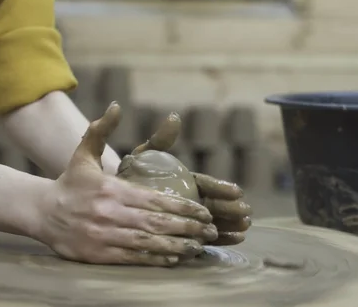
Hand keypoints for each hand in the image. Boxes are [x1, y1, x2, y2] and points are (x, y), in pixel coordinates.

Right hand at [33, 102, 217, 265]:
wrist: (42, 212)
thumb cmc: (69, 182)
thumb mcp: (83, 153)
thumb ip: (100, 130)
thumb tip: (116, 106)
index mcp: (111, 189)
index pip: (155, 200)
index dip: (183, 208)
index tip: (203, 212)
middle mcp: (109, 213)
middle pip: (156, 223)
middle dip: (187, 228)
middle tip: (209, 231)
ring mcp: (103, 235)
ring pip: (147, 243)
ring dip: (177, 246)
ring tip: (197, 247)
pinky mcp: (98, 254)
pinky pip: (132, 258)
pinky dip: (155, 259)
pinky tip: (173, 259)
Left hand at [131, 112, 251, 245]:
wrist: (111, 198)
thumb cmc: (129, 174)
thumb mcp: (143, 155)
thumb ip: (160, 140)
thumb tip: (174, 118)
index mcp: (183, 180)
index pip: (205, 184)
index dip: (221, 188)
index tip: (237, 192)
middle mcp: (187, 199)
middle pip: (213, 204)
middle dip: (230, 209)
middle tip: (245, 213)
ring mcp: (186, 217)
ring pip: (212, 221)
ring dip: (230, 224)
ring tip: (244, 227)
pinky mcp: (182, 234)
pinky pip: (203, 237)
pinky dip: (221, 239)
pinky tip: (236, 239)